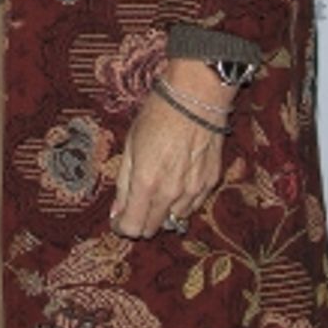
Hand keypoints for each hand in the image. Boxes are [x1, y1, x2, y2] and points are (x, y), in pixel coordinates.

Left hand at [111, 62, 233, 237]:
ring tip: (158, 188)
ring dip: (163, 212)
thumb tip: (117, 211)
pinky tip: (177, 181)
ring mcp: (193, 190)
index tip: (119, 220)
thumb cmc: (158, 115)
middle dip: (141, 221)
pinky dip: (182, 201)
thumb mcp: (131, 144)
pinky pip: (193, 205)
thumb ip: (124, 183)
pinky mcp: (210, 183)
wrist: (195, 98)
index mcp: (147, 182)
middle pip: (153, 228)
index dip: (122, 227)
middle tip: (135, 205)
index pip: (133, 227)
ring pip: (174, 219)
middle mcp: (171, 193)